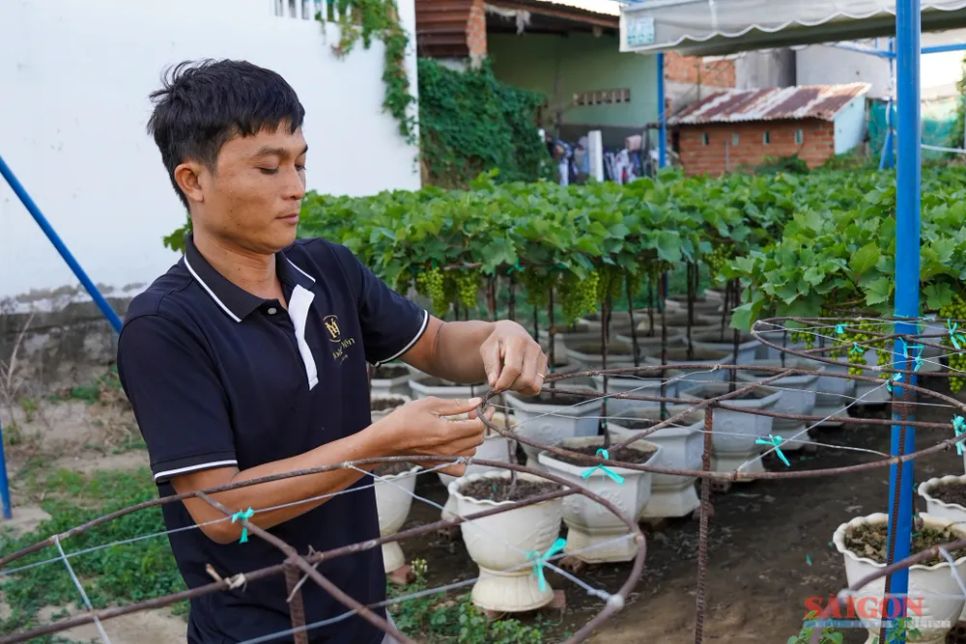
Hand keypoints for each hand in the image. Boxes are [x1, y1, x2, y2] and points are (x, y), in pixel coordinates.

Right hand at [372, 397, 487, 476]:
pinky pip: (461, 468)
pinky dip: (464, 459)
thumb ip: (456, 405)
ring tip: (462, 427)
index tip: (479, 407)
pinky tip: (457, 447)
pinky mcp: (439, 466)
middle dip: (479, 425)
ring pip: (472, 452)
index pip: (478, 426)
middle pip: (478, 439)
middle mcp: (449, 449)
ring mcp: (444, 459)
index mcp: (447, 431)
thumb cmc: (405, 418)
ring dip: (472, 439)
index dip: (482, 415)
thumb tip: (477, 403)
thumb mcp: (430, 404)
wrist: (387, 439)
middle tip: (471, 414)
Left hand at [480, 320, 547, 394]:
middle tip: (501, 383)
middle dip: (512, 386)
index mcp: (518, 341)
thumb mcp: (488, 350)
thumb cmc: (497, 343)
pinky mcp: (545, 366)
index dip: (503, 382)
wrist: (511, 333)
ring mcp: (542, 357)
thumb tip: (494, 384)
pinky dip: (526, 388)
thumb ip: (491, 366)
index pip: (513, 368)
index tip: (494, 387)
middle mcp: (534, 348)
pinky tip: (517, 380)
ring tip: (510, 381)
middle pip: (526, 380)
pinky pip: (537, 387)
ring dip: (520, 389)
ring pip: (534, 386)